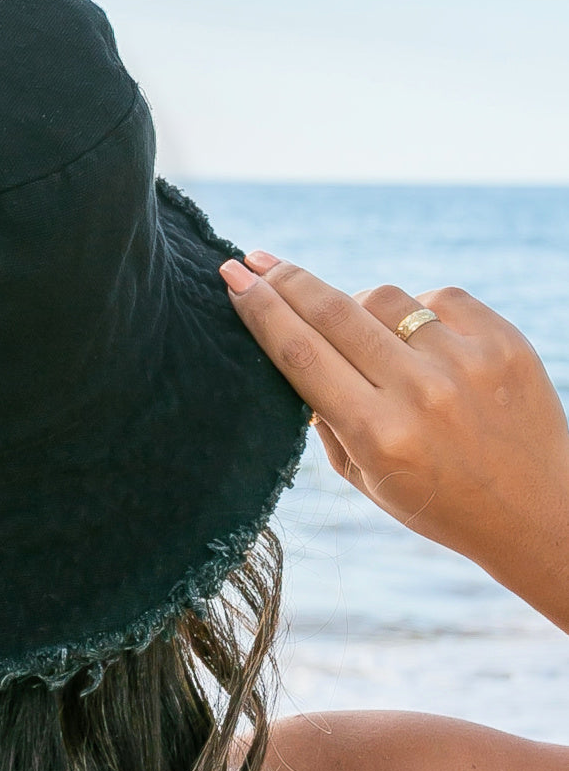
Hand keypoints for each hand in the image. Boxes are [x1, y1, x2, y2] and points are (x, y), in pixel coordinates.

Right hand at [220, 252, 568, 628]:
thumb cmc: (436, 500)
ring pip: (382, 298)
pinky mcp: (503, 341)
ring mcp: (466, 362)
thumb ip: (325, 417)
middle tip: (254, 260)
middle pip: (333, 312)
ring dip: (357, 306)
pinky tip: (418, 342)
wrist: (539, 510)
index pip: (300, 354)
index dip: (260, 309)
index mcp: (378, 435)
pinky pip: (436, 298)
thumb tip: (293, 344)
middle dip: (285, 280)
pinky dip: (416, 313)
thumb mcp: (363, 477)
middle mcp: (421, 393)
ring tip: (360, 335)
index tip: (232, 277)